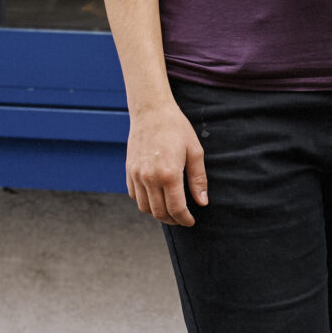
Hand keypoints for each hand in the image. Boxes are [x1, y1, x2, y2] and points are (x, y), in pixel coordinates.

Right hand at [126, 103, 207, 225]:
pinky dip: (144, 203)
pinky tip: (155, 199)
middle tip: (182, 219)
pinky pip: (134, 195)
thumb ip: (198, 179)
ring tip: (169, 212)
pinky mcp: (129, 171)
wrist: (151, 111)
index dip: (185, 219)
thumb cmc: (176, 128)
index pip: (176, 208)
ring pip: (145, 207)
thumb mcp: (194, 151)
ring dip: (157, 214)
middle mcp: (150, 178)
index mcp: (169, 174)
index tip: (191, 221)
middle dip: (172, 220)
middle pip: (159, 212)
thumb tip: (202, 202)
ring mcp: (137, 175)